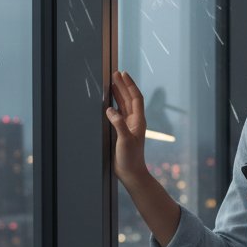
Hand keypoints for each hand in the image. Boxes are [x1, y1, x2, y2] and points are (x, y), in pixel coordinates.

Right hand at [106, 69, 148, 184]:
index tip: (122, 74)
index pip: (135, 97)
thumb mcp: (125, 140)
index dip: (129, 85)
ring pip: (124, 104)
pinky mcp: (122, 132)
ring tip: (112, 82)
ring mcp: (129, 126)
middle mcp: (135, 121)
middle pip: (130, 98)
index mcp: (138, 120)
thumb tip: (110, 110)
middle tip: (115, 73)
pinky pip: (118, 114)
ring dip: (119, 93)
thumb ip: (118, 124)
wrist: (131, 173)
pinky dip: (114, 105)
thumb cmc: (131, 158)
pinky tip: (108, 102)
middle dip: (123, 85)